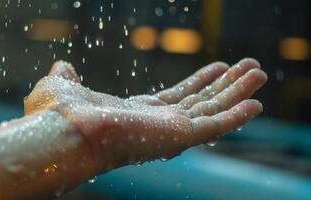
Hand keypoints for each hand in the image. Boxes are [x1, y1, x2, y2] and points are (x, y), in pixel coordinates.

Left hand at [24, 58, 266, 171]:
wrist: (60, 131)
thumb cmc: (56, 114)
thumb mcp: (62, 85)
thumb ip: (68, 76)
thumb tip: (64, 67)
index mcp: (135, 113)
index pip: (176, 97)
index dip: (199, 83)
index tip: (217, 68)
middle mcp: (156, 124)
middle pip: (200, 102)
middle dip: (226, 85)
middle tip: (249, 68)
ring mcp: (169, 132)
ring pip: (212, 111)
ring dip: (237, 93)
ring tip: (259, 74)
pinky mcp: (178, 136)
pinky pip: (214, 126)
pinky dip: (236, 116)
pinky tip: (255, 104)